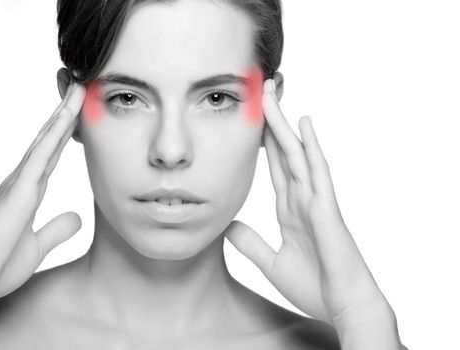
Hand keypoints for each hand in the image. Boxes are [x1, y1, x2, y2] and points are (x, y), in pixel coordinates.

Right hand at [0, 80, 85, 303]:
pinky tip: (67, 116)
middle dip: (66, 113)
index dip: (66, 132)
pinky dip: (55, 134)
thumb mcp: (38, 246)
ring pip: (46, 140)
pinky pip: (41, 156)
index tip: (79, 111)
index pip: (52, 154)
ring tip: (78, 88)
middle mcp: (22, 181)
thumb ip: (57, 229)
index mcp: (28, 192)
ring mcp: (18, 183)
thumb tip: (78, 217)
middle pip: (50, 140)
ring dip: (63, 114)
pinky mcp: (18, 192)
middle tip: (80, 86)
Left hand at [225, 79, 392, 327]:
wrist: (340, 307)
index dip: (262, 142)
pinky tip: (303, 124)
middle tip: (261, 92)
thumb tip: (228, 226)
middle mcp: (303, 198)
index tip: (252, 119)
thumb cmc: (314, 286)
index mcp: (290, 209)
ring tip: (272, 94)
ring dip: (283, 123)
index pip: (274, 167)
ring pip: (297, 153)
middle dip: (271, 121)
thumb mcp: (271, 262)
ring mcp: (315, 199)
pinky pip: (317, 171)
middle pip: (284, 152)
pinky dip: (311, 147)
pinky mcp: (326, 208)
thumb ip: (250, 243)